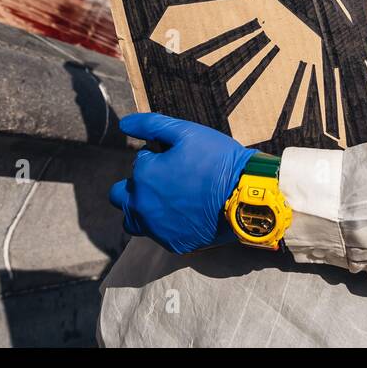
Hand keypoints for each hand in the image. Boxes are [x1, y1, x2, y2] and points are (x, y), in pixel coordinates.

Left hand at [108, 112, 256, 254]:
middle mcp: (142, 205)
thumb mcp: (186, 132)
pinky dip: (166, 225)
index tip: (179, 158)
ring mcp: (156, 228)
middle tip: (165, 179)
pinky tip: (186, 215)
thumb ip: (151, 125)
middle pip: (120, 195)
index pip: (139, 163)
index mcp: (143, 176)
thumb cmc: (217, 160)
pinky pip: (158, 235)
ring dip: (141, 209)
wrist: (246, 197)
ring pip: (132, 220)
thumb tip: (124, 124)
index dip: (158, 157)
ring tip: (168, 200)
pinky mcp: (173, 243)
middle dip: (137, 185)